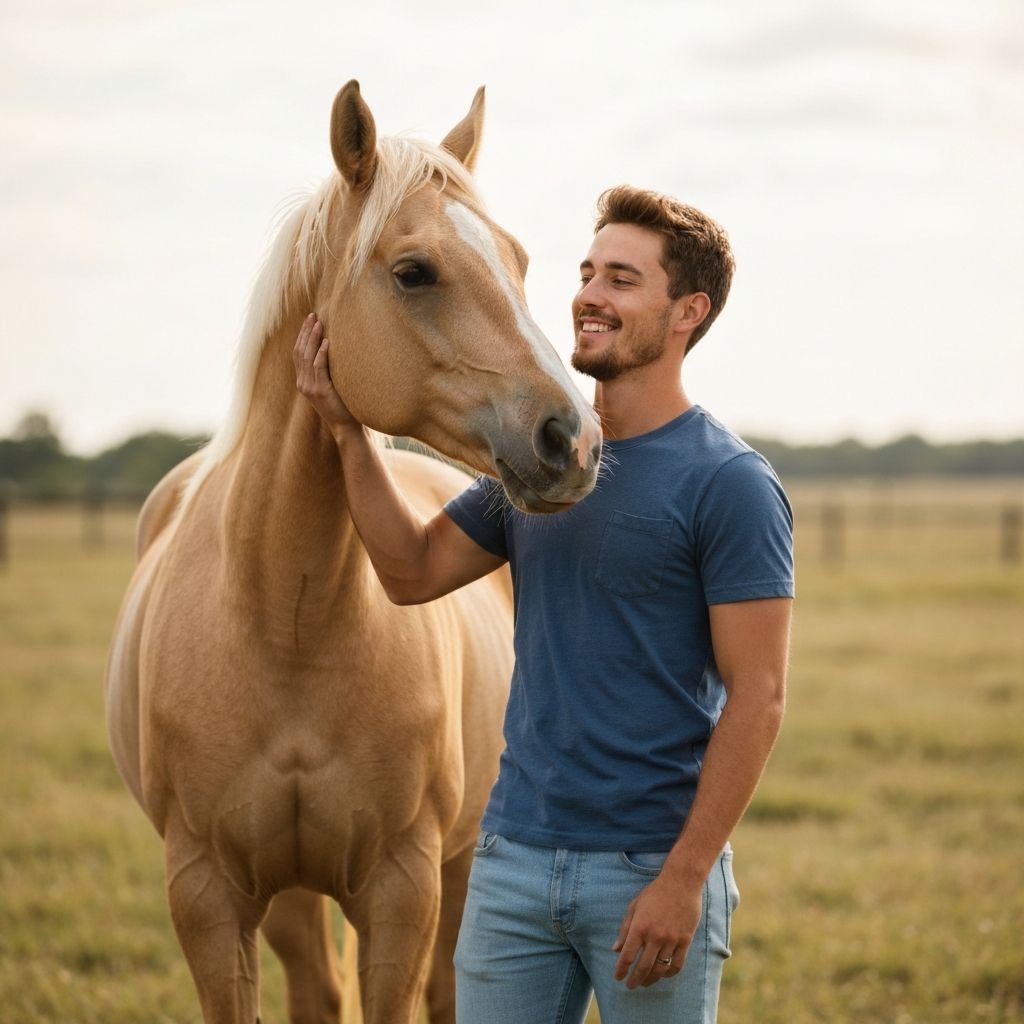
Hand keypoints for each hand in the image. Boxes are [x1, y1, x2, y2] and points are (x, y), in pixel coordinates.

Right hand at [292, 313, 359, 436]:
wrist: (345, 426)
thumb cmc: (342, 404)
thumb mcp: (331, 385)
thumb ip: (327, 370)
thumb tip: (333, 347)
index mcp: (303, 381)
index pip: (298, 353)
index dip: (302, 335)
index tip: (309, 320)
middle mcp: (303, 383)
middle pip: (300, 351)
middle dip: (306, 332)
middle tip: (313, 315)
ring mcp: (310, 388)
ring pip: (307, 357)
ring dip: (313, 338)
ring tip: (320, 323)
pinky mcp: (320, 391)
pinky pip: (319, 368)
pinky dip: (322, 354)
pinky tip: (327, 342)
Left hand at [612, 871, 702, 988]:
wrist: (681, 883)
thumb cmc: (654, 893)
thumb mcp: (634, 906)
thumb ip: (625, 929)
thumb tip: (615, 949)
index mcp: (640, 927)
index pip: (627, 956)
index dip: (621, 970)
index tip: (618, 977)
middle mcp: (655, 936)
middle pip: (643, 967)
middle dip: (635, 980)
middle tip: (630, 986)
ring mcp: (671, 940)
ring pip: (660, 969)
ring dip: (651, 979)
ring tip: (645, 983)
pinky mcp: (685, 941)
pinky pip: (677, 964)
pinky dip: (669, 974)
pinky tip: (662, 974)